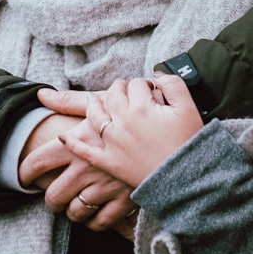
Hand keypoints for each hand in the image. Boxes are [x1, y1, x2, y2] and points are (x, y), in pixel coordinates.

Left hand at [26, 87, 135, 230]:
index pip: (38, 162)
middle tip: (53, 196)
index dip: (25, 172)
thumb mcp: (99, 102)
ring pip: (75, 212)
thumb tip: (40, 96)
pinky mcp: (123, 202)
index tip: (23, 177)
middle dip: (51, 199)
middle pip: (53, 195)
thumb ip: (68, 101)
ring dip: (72, 212)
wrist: (170, 131)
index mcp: (77, 143)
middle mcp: (87, 167)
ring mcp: (104, 187)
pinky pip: (101, 223)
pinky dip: (95, 223)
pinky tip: (95, 216)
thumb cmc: (132, 113)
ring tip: (74, 206)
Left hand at [60, 73, 202, 187]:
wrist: (187, 180)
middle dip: (118, 89)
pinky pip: (85, 152)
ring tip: (96, 102)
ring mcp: (114, 143)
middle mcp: (123, 122)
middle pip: (113, 96)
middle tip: (124, 91)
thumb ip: (173, 84)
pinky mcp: (110, 163)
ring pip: (95, 116)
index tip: (149, 91)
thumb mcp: (188, 108)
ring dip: (94, 105)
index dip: (143, 85)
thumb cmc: (189, 144)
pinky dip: (72, 144)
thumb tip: (157, 73)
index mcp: (141, 107)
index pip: (136, 85)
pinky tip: (63, 137)